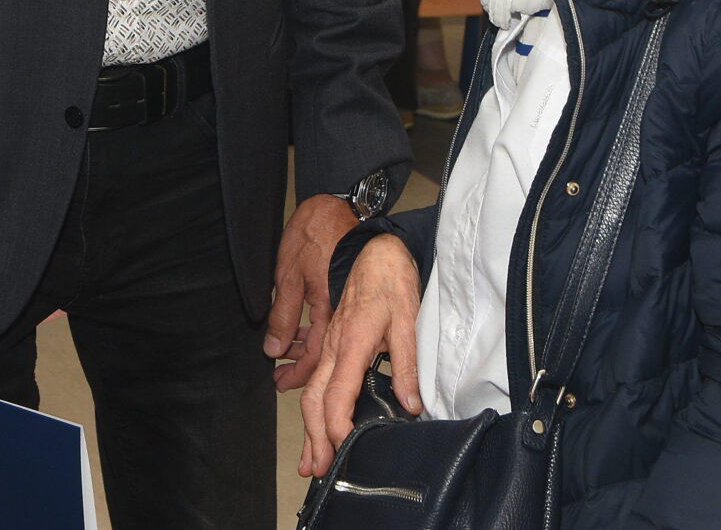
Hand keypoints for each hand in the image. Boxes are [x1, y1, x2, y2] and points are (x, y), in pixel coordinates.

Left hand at [265, 194, 359, 390]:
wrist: (337, 207)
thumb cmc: (314, 235)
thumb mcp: (289, 276)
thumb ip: (282, 316)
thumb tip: (273, 349)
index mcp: (330, 311)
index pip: (316, 357)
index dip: (297, 374)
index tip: (280, 383)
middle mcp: (342, 312)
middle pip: (324, 353)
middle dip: (300, 367)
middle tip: (280, 376)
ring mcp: (344, 303)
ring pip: (325, 338)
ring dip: (304, 349)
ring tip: (284, 354)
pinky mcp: (342, 292)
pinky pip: (328, 322)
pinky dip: (311, 332)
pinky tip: (298, 333)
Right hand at [297, 235, 421, 478]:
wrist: (374, 251)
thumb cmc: (391, 283)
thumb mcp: (408, 322)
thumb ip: (408, 364)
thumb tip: (411, 404)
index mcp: (352, 344)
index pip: (337, 395)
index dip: (336, 427)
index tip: (343, 450)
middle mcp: (334, 348)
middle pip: (314, 399)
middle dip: (314, 436)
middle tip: (317, 469)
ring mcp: (329, 345)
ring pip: (310, 392)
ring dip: (308, 427)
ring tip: (309, 459)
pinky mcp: (331, 343)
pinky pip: (315, 380)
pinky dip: (310, 407)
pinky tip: (312, 423)